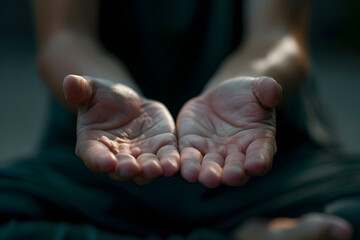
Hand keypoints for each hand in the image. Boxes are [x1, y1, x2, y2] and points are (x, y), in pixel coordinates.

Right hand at [63, 75, 179, 183]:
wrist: (128, 103)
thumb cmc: (103, 98)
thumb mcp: (92, 90)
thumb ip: (81, 89)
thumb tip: (68, 81)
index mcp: (93, 145)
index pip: (94, 157)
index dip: (99, 161)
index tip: (107, 162)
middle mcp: (116, 157)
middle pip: (121, 169)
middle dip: (128, 169)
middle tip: (135, 168)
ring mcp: (140, 157)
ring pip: (144, 170)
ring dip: (151, 170)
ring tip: (160, 168)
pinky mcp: (160, 149)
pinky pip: (165, 159)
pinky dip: (170, 162)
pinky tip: (175, 164)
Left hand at [177, 77, 280, 187]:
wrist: (222, 96)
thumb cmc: (247, 95)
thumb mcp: (257, 88)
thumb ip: (266, 89)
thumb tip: (273, 90)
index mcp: (258, 142)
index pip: (261, 155)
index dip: (259, 161)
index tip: (255, 165)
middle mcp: (236, 155)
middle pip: (235, 169)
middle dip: (232, 174)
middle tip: (228, 176)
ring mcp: (213, 153)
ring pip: (210, 168)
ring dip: (205, 173)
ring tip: (200, 175)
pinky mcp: (192, 146)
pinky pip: (188, 156)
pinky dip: (184, 162)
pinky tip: (177, 165)